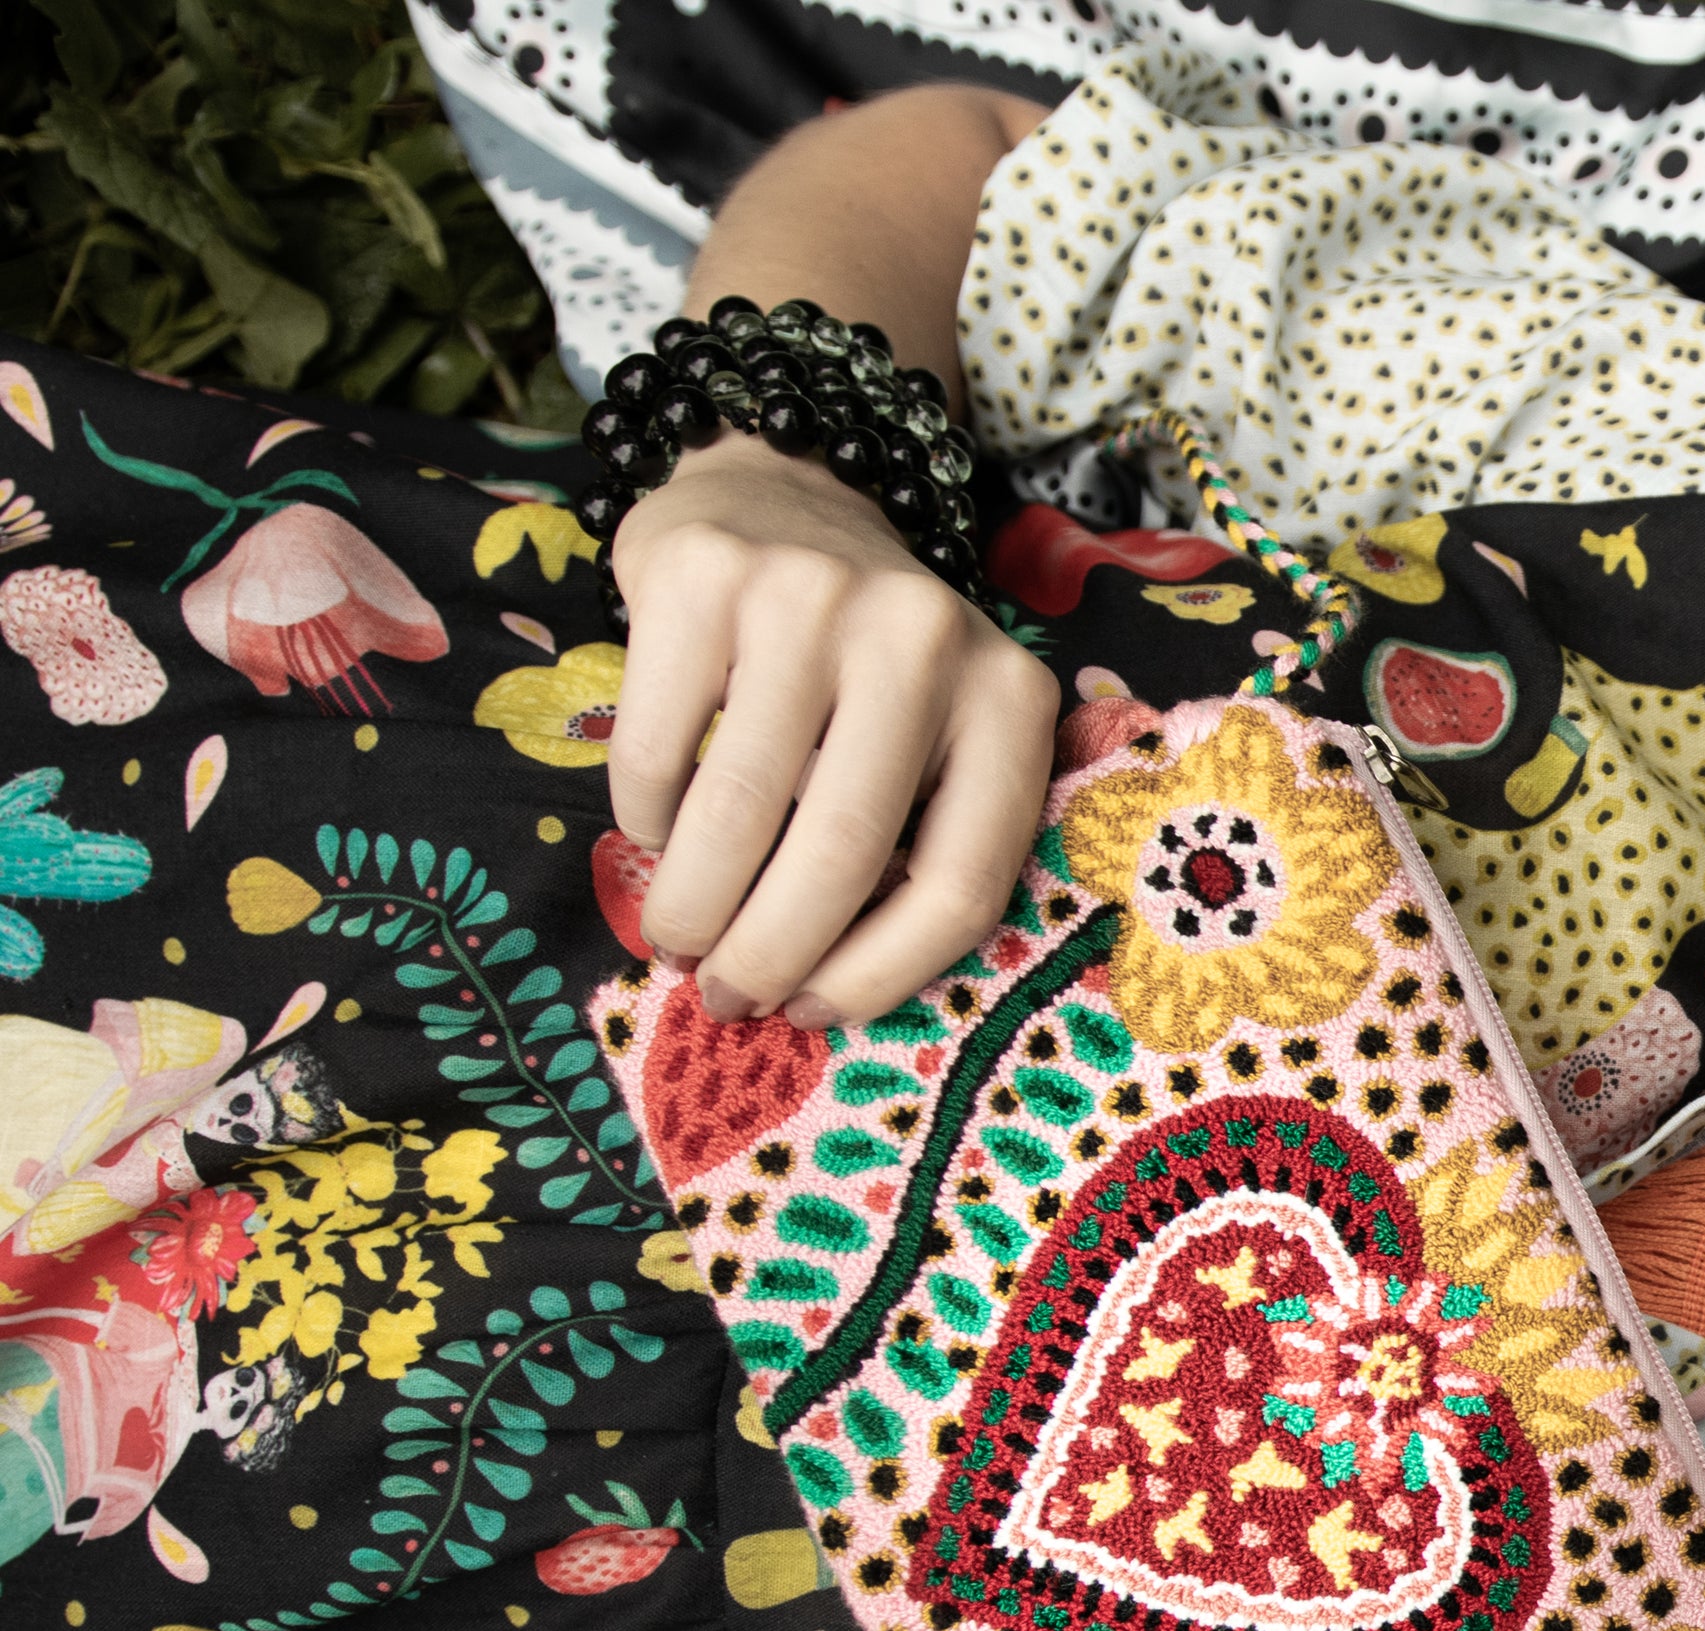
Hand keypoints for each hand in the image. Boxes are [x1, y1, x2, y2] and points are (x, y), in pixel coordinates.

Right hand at [605, 434, 1059, 1029]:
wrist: (781, 496)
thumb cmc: (865, 669)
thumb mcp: (935, 743)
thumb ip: (915, 843)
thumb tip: (821, 993)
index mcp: (1010, 701)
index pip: (960, 882)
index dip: (881, 972)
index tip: (814, 1012)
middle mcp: (925, 638)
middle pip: (846, 854)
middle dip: (770, 954)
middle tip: (725, 998)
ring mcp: (815, 596)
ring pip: (740, 810)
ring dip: (694, 906)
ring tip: (678, 939)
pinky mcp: (706, 577)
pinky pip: (662, 748)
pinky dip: (647, 818)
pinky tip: (657, 833)